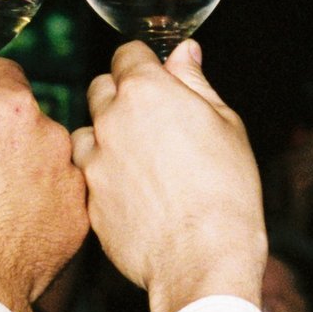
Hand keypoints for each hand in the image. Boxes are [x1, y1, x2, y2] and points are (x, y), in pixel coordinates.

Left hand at [70, 40, 265, 311]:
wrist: (203, 259)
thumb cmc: (227, 191)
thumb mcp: (226, 125)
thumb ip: (196, 83)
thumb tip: (185, 52)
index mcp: (147, 91)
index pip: (128, 54)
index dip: (144, 64)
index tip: (156, 78)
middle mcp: (111, 119)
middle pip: (101, 87)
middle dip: (121, 96)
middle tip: (152, 121)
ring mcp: (93, 160)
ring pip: (86, 131)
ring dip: (105, 137)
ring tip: (139, 161)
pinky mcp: (87, 198)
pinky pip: (86, 174)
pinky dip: (102, 176)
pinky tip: (132, 192)